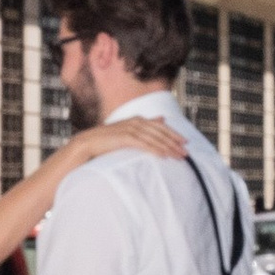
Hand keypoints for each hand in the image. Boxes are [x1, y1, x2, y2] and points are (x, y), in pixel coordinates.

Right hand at [67, 118, 188, 169]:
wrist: (87, 143)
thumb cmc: (107, 141)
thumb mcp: (128, 132)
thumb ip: (144, 127)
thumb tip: (161, 118)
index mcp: (137, 120)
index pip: (161, 126)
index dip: (174, 133)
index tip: (185, 141)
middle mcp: (136, 122)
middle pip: (161, 132)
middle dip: (175, 142)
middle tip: (186, 152)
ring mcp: (130, 129)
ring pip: (155, 138)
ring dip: (168, 147)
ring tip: (179, 156)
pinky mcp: (125, 137)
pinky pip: (144, 144)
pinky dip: (155, 149)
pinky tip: (164, 156)